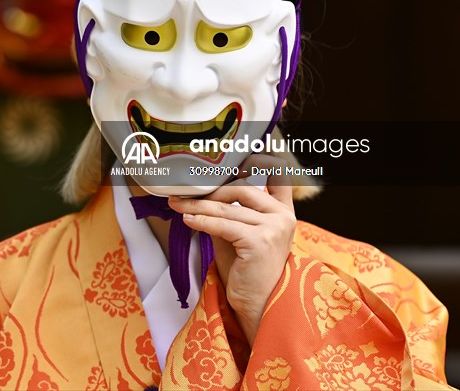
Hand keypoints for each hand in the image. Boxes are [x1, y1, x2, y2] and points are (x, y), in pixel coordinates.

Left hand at [169, 161, 295, 341]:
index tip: (231, 156)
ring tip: (176, 205)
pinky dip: (202, 220)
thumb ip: (226, 210)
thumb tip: (197, 192)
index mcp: (282, 211)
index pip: (277, 173)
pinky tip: (187, 219)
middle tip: (182, 194)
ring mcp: (274, 227)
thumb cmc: (245, 270)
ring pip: (227, 207)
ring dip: (196, 206)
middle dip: (208, 191)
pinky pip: (223, 224)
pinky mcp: (260, 241)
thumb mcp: (236, 233)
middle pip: (241, 188)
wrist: (256, 305)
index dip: (258, 158)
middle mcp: (282, 216)